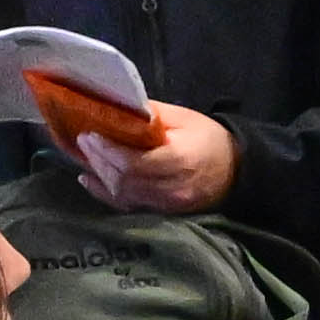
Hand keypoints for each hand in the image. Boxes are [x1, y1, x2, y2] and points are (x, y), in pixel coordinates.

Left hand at [92, 101, 234, 215]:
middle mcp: (172, 188)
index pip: (133, 162)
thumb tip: (117, 106)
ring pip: (123, 195)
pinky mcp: (162, 212)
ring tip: (87, 155)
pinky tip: (90, 179)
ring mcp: (167, 204)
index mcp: (180, 160)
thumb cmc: (210, 139)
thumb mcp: (184, 118)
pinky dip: (105, 193)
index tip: (89, 135)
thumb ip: (151, 114)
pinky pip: (128, 205)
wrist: (237, 170)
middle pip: (124, 180)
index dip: (107, 150)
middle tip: (83, 141)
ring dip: (100, 175)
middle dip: (99, 160)